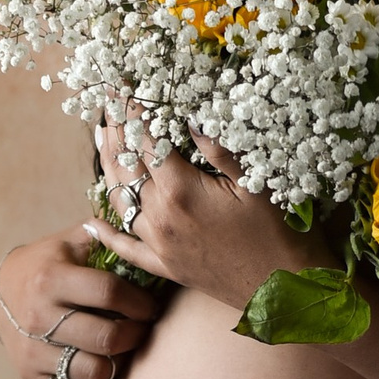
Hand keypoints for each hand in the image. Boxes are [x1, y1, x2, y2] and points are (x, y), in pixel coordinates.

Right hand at [0, 227, 162, 378]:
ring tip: (123, 348)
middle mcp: (38, 316)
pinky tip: (103, 367)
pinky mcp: (30, 376)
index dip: (140, 301)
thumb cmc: (50, 261)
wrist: (4, 289)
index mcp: (50, 279)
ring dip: (119, 362)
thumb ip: (107, 236)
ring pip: (93, 371)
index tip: (149, 306)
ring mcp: (32, 350)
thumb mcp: (72, 240)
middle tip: (142, 327)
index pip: (109, 293)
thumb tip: (145, 232)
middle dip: (136, 333)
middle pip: (106, 338)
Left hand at [92, 118, 324, 310]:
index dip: (132, 112)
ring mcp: (160, 245)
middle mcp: (160, 218)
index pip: (144, 142)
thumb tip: (190, 119)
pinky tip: (91, 222)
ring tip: (101, 139)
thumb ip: (219, 149)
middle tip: (107, 105)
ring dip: (107, 168)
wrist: (286, 290)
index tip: (122, 88)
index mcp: (181, 191)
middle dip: (115, 132)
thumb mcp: (255, 182)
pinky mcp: (166, 267)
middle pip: (126, 167)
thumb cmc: (279, 234)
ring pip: (120, 201)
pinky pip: (126, 250)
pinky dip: (106, 235)